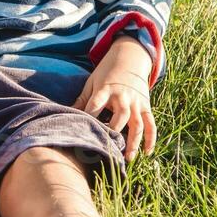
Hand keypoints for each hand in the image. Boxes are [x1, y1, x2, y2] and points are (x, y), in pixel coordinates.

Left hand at [72, 42, 155, 161]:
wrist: (129, 58)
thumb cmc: (106, 73)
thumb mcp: (91, 83)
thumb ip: (81, 101)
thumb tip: (65, 115)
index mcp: (105, 90)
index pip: (96, 107)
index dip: (90, 119)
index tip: (84, 134)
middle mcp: (122, 97)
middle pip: (120, 117)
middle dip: (114, 133)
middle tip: (106, 151)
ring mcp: (136, 102)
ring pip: (137, 124)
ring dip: (133, 142)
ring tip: (128, 158)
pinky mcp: (145, 106)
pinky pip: (150, 124)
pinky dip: (151, 138)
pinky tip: (147, 152)